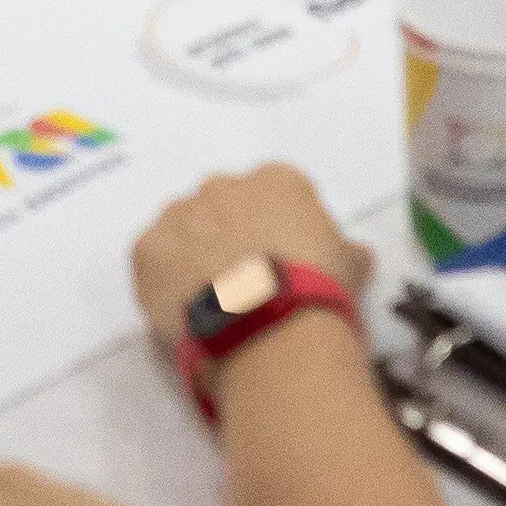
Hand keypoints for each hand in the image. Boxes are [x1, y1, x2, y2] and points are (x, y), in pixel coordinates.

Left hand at [124, 165, 376, 389]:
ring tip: (212, 303)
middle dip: (229, 239)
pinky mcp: (147, 248)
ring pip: (182, 232)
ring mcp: (179, 214)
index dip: (276, 232)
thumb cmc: (319, 290)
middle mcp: (221, 185)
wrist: (271, 324)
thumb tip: (358, 255)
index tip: (281, 264)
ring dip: (192, 257)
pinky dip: (163, 283)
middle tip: (243, 285)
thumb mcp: (350, 266)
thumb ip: (347, 251)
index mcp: (276, 180)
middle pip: (222, 208)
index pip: (273, 195)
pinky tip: (184, 313)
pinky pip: (152, 263)